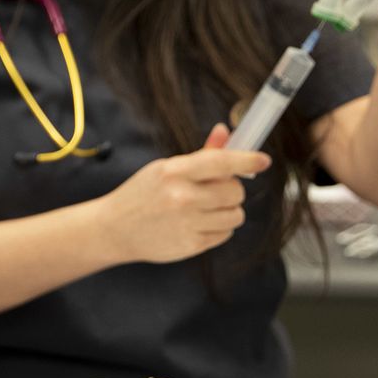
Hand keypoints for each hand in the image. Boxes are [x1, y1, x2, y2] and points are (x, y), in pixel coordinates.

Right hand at [102, 124, 268, 264]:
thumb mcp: (165, 169)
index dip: (247, 160)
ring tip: (205, 208)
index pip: (221, 162)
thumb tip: (226, 132)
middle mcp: (181, 197)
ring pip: (235, 215)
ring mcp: (187, 223)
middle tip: (214, 190)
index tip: (263, 160)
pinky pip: (225, 234)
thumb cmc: (142, 194)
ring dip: (227, 210)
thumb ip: (201, 154)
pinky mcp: (191, 245)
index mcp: (174, 172)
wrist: (114, 229)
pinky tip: (197, 224)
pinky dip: (218, 228)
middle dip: (231, 190)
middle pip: (235, 192)